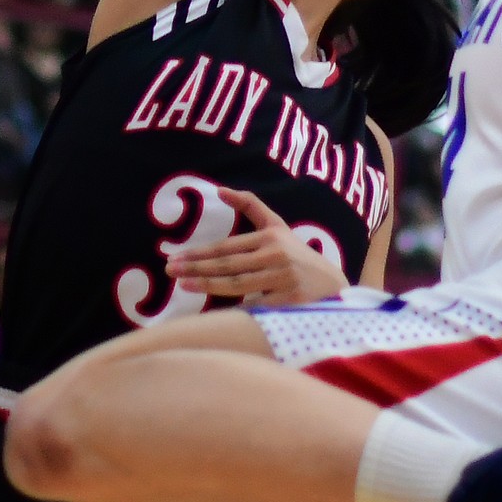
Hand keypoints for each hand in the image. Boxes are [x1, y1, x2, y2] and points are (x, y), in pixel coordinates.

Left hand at [167, 187, 348, 304]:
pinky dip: (234, 308)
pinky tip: (211, 311)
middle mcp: (276, 255)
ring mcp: (282, 279)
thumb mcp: (278, 227)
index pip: (227, 247)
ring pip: (237, 284)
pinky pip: (254, 306)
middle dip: (195, 267)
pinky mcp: (289, 301)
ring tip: (182, 285)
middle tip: (170, 270)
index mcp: (271, 237)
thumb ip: (251, 207)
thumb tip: (220, 190)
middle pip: (228, 264)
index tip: (174, 258)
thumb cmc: (297, 256)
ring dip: (206, 284)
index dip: (199, 253)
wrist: (332, 287)